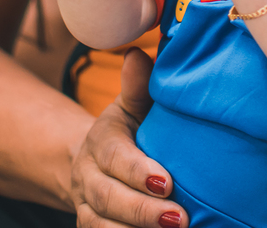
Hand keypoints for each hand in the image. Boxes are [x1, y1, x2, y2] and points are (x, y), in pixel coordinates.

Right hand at [71, 48, 188, 227]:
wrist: (90, 163)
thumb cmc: (126, 133)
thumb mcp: (131, 107)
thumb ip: (137, 86)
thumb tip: (139, 54)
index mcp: (101, 143)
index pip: (116, 158)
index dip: (138, 172)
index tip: (167, 182)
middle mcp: (88, 178)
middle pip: (109, 198)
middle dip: (143, 210)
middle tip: (179, 219)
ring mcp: (87, 208)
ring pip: (102, 226)